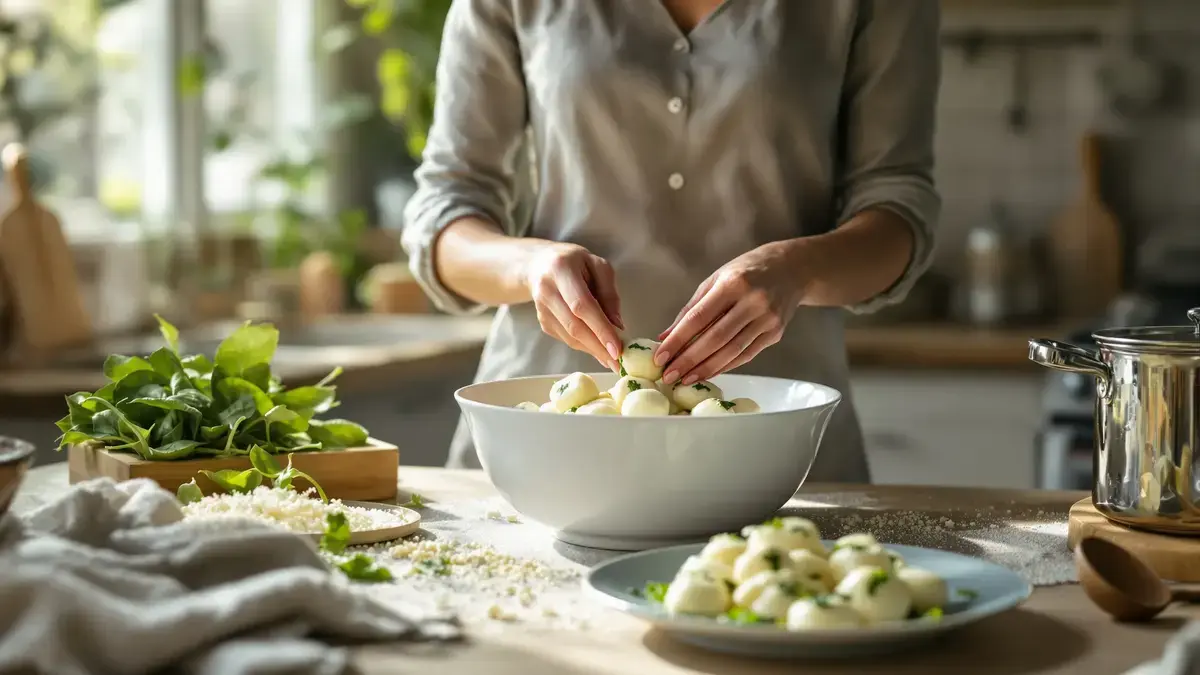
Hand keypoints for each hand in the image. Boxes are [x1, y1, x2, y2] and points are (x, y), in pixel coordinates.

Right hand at [523, 242, 624, 368]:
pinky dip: (585, 346)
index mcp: (561, 270)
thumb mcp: (598, 266)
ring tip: (613, 360)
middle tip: (619, 363)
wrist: (539, 265)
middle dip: (598, 347)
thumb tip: (618, 326)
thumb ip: (609, 293)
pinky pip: (566, 338)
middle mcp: (546, 290)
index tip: (617, 348)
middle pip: (574, 326)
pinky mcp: (543, 322)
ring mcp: (541, 309)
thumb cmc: (575, 262)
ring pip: (569, 337)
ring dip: (593, 350)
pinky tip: (598, 348)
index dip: (600, 328)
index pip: (581, 305)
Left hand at [655, 242, 801, 384]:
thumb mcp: (716, 279)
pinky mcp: (776, 333)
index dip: (678, 340)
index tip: (660, 357)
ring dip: (706, 369)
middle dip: (689, 360)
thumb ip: (692, 308)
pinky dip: (726, 366)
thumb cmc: (747, 270)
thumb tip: (666, 336)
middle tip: (669, 376)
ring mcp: (767, 319)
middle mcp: (752, 302)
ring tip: (685, 379)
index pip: (699, 317)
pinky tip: (708, 373)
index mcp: (732, 284)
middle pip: (715, 338)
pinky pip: (746, 355)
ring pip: (732, 351)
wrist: (793, 269)